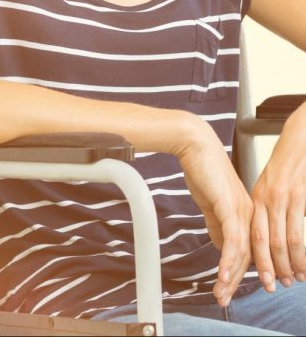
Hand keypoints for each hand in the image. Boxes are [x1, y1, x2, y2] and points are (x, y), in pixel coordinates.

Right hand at [178, 125, 253, 306]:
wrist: (194, 145)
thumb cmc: (201, 168)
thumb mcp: (211, 202)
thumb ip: (217, 224)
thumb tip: (221, 245)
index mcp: (246, 211)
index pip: (248, 248)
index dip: (242, 270)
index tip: (232, 288)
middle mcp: (248, 213)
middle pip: (248, 255)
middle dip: (236, 280)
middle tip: (225, 299)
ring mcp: (242, 210)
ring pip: (242, 253)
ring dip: (230, 276)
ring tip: (220, 293)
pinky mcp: (230, 207)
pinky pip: (233, 241)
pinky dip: (228, 261)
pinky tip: (222, 275)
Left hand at [250, 105, 305, 291]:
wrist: (299, 140)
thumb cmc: (287, 165)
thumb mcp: (270, 186)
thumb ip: (267, 208)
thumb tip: (267, 232)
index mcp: (256, 198)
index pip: (251, 234)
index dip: (255, 258)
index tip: (260, 277)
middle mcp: (265, 199)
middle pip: (263, 241)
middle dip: (269, 267)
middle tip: (275, 285)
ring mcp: (281, 198)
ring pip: (281, 240)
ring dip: (288, 263)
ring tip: (295, 278)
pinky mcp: (297, 196)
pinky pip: (297, 230)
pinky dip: (300, 251)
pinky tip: (305, 264)